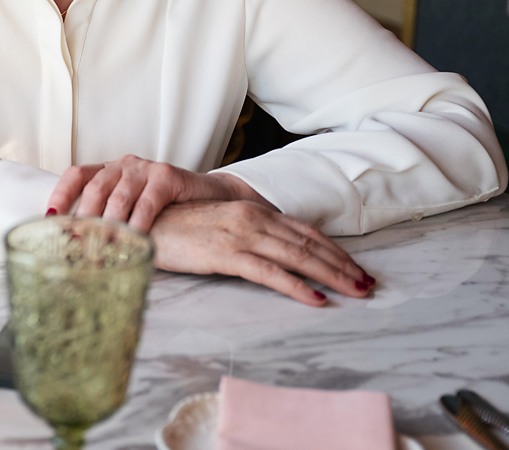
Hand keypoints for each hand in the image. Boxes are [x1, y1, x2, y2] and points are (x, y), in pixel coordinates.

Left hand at [47, 155, 264, 232]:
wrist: (211, 196)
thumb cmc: (166, 207)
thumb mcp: (132, 206)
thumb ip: (109, 215)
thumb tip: (78, 246)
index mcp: (109, 170)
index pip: (76, 175)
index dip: (61, 194)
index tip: (49, 218)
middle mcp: (123, 165)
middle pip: (94, 188)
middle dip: (83, 217)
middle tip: (75, 244)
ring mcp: (145, 169)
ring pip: (119, 197)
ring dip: (107, 225)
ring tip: (99, 248)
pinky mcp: (167, 176)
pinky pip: (147, 203)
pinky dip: (137, 223)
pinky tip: (133, 240)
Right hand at [149, 200, 374, 305]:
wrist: (139, 221)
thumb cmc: (173, 227)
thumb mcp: (216, 225)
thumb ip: (245, 234)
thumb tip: (272, 252)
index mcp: (250, 210)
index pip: (303, 230)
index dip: (334, 249)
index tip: (355, 267)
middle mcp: (251, 217)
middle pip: (307, 243)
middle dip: (342, 264)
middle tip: (368, 284)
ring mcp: (239, 234)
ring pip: (296, 256)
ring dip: (331, 276)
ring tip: (355, 292)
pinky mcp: (225, 254)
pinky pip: (269, 273)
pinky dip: (296, 286)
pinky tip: (315, 300)